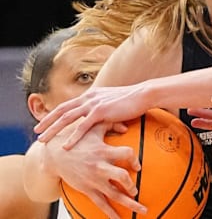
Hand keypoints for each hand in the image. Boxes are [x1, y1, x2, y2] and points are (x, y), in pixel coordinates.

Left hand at [34, 84, 149, 148]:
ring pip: (67, 118)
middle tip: (36, 131)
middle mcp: (89, 97)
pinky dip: (72, 137)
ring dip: (53, 130)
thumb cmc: (132, 100)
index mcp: (91, 95)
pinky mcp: (101, 111)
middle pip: (62, 110)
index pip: (67, 104)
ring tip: (43, 140)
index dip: (55, 114)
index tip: (45, 122)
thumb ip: (103, 106)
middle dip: (47, 121)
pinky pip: (82, 126)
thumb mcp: (113, 101)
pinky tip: (65, 146)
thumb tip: (100, 115)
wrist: (144, 94)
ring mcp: (93, 104)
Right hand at [44, 121, 146, 217]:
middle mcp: (100, 167)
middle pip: (122, 177)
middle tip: (136, 189)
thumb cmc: (77, 138)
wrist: (54, 155)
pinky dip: (111, 213)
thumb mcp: (93, 128)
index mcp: (103, 151)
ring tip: (143, 210)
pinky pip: (101, 204)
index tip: (137, 166)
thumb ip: (111, 124)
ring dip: (130, 203)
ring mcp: (93, 180)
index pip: (127, 154)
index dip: (135, 159)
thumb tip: (127, 126)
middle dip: (132, 185)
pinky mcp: (87, 189)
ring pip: (114, 195)